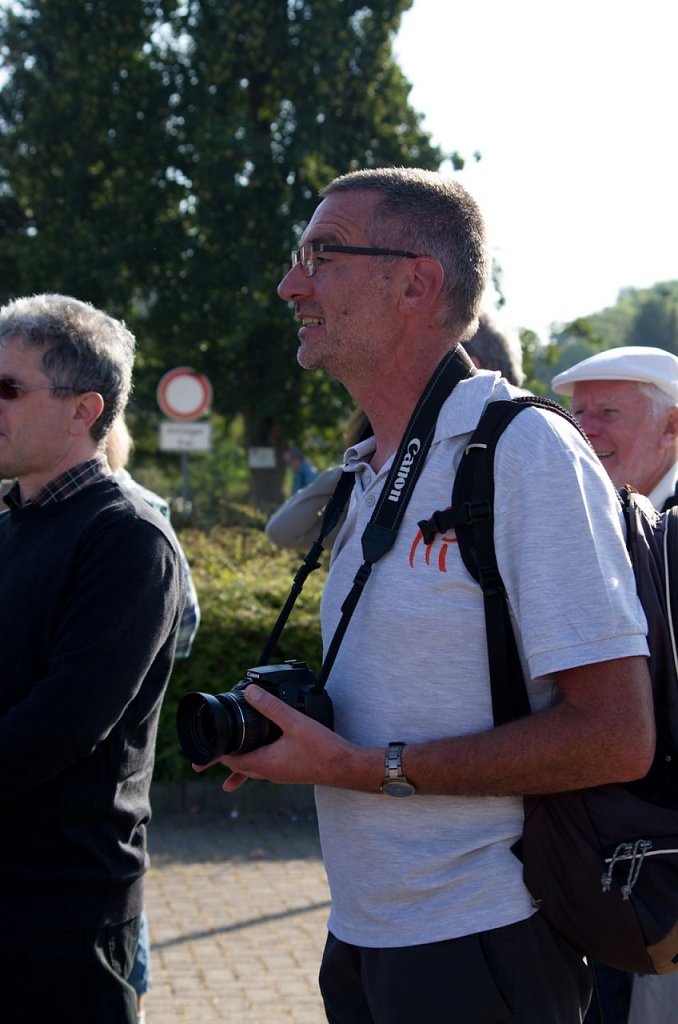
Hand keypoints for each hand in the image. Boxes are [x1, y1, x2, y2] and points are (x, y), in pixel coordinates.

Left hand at [193, 684, 367, 793]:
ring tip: (225, 757)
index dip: (216, 753)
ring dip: (238, 761)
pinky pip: (266, 768)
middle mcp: (269, 773)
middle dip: (222, 759)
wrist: (347, 767)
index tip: (203, 746)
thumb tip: (249, 692)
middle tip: (205, 757)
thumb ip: (271, 706)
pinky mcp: (290, 771)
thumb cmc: (323, 749)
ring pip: (251, 769)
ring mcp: (280, 774)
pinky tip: (263, 753)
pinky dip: (256, 761)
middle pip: (238, 767)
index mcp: (265, 763)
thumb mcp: (294, 722)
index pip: (230, 760)